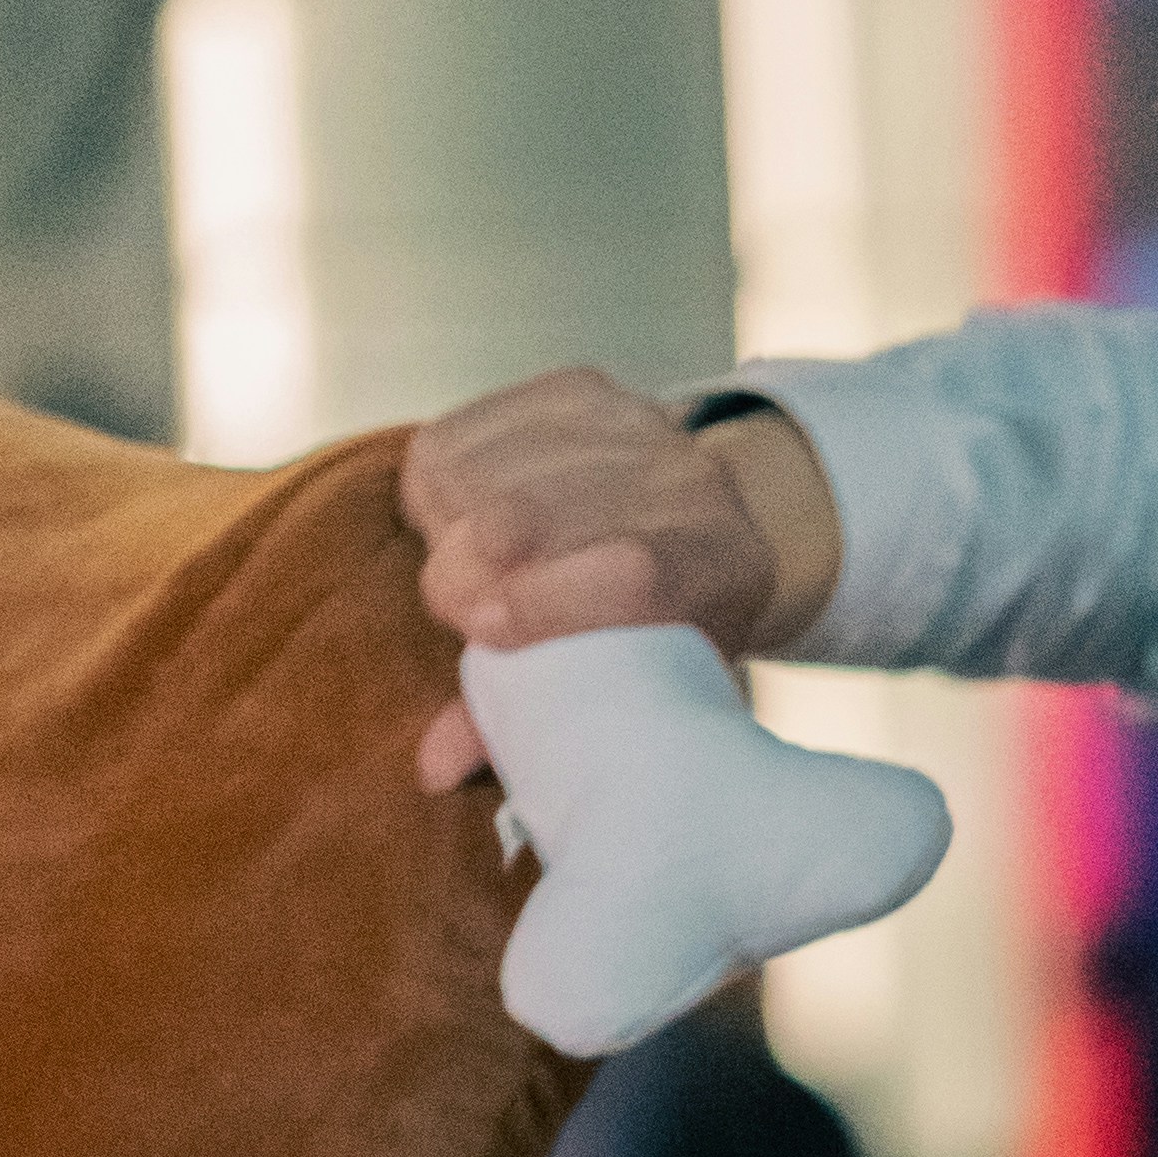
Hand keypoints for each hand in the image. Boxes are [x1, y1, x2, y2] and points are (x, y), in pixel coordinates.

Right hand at [400, 372, 842, 791]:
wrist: (701, 527)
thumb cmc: (649, 640)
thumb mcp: (619, 693)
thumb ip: (528, 724)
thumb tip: (432, 767)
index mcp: (725, 569)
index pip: (633, 574)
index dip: (545, 600)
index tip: (483, 628)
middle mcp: (690, 482)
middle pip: (535, 514)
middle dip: (465, 565)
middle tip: (460, 606)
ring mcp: (635, 424)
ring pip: (487, 471)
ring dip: (450, 526)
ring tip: (467, 565)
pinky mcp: (577, 389)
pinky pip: (464, 432)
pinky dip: (442, 483)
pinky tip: (460, 513)